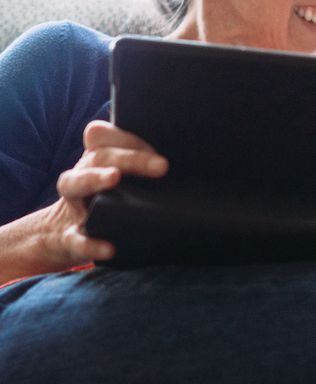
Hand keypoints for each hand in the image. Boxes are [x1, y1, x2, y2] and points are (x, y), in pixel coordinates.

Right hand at [45, 121, 168, 267]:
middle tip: (162, 165)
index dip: (129, 136)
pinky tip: (109, 248)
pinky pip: (75, 238)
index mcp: (98, 158)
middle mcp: (82, 174)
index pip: (107, 135)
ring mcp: (73, 204)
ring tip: (114, 177)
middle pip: (100, 156)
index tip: (159, 147)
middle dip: (130, 158)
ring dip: (94, 178)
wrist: (69, 235)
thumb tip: (177, 158)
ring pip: (74, 182)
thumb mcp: (125, 181)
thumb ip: (144, 166)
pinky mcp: (70, 236)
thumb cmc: (109, 200)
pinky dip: (90, 243)